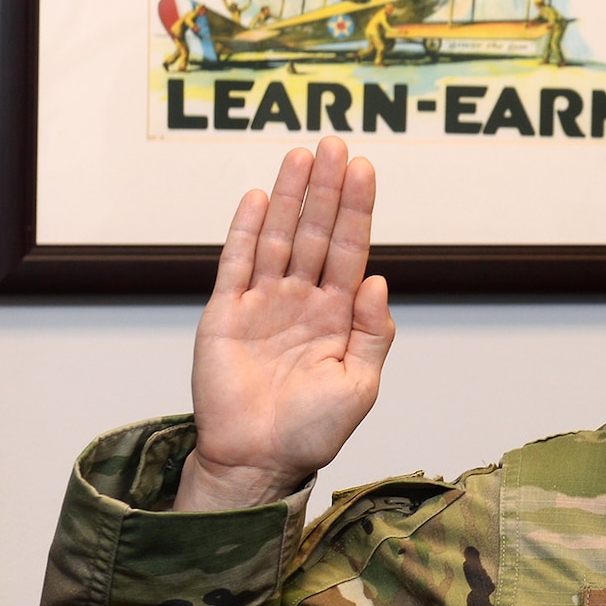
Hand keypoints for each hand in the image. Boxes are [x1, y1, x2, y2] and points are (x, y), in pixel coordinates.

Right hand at [175, 138, 393, 510]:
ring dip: (290, 196)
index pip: (351, 250)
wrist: (259, 463)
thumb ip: (374, 333)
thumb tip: (380, 280)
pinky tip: (260, 197)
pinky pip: (237, 264)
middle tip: (334, 143)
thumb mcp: (360, 385)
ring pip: (280, 238)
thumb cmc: (312, 432)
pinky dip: (247, 231)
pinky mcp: (225, 314)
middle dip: (326, 188)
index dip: (357, 209)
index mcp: (337, 316)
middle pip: (316, 232)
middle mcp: (301, 301)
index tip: (365, 169)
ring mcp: (262, 303)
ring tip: (302, 155)